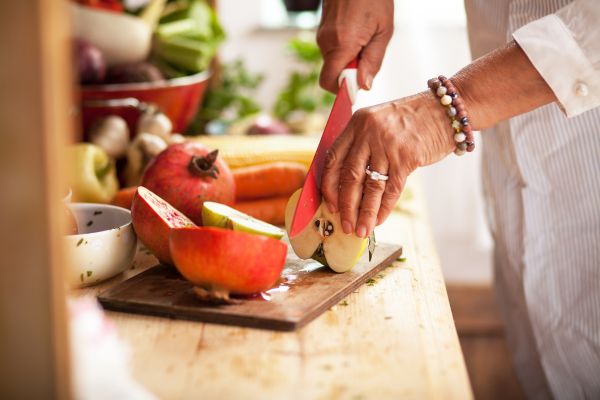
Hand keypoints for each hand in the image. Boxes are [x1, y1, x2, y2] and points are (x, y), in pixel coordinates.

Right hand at [317, 0, 393, 91]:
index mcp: (341, 44)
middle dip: (350, 72)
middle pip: (333, 74)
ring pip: (333, 62)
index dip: (343, 90)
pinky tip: (357, 32)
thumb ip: (373, 61)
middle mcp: (326, 42)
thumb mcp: (383, 31)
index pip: (329, 82)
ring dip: (349, 59)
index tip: (359, 85)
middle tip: (368, 53)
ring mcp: (321, 35)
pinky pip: (332, 50)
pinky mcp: (322, 30)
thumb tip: (364, 86)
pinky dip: (344, 49)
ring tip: (365, 37)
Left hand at [321, 92, 454, 236]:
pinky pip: (391, 189)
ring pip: (371, 187)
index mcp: (357, 124)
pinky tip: (379, 220)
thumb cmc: (411, 120)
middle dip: (346, 206)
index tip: (330, 204)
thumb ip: (362, 145)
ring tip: (361, 231)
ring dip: (364, 213)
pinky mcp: (407, 157)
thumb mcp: (378, 123)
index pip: (334, 159)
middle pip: (350, 176)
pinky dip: (384, 208)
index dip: (329, 185)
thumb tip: (347, 186)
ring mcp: (387, 145)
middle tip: (344, 224)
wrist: (444, 109)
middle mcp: (368, 132)